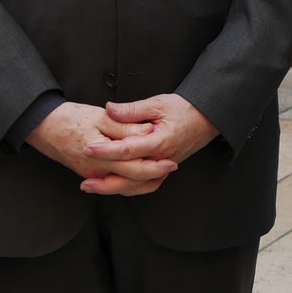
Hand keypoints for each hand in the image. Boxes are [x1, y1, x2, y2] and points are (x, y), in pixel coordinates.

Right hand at [27, 100, 170, 195]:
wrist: (42, 126)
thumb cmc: (70, 118)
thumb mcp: (101, 117)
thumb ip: (125, 126)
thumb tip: (147, 132)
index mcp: (102, 156)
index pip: (133, 165)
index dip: (154, 164)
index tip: (170, 159)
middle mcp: (97, 171)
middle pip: (130, 179)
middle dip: (153, 175)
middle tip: (171, 166)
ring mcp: (91, 174)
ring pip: (121, 185)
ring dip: (141, 181)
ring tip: (159, 173)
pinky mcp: (89, 173)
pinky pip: (112, 182)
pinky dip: (127, 181)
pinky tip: (138, 175)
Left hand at [80, 92, 219, 194]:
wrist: (206, 118)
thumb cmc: (184, 109)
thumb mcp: (158, 103)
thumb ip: (132, 110)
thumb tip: (109, 109)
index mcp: (161, 142)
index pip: (128, 150)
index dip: (106, 151)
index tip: (87, 148)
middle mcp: (163, 160)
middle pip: (131, 178)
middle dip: (106, 182)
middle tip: (85, 181)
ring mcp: (164, 167)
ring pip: (137, 186)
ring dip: (114, 189)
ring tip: (93, 186)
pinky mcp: (163, 169)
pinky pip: (145, 185)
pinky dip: (128, 188)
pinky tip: (112, 186)